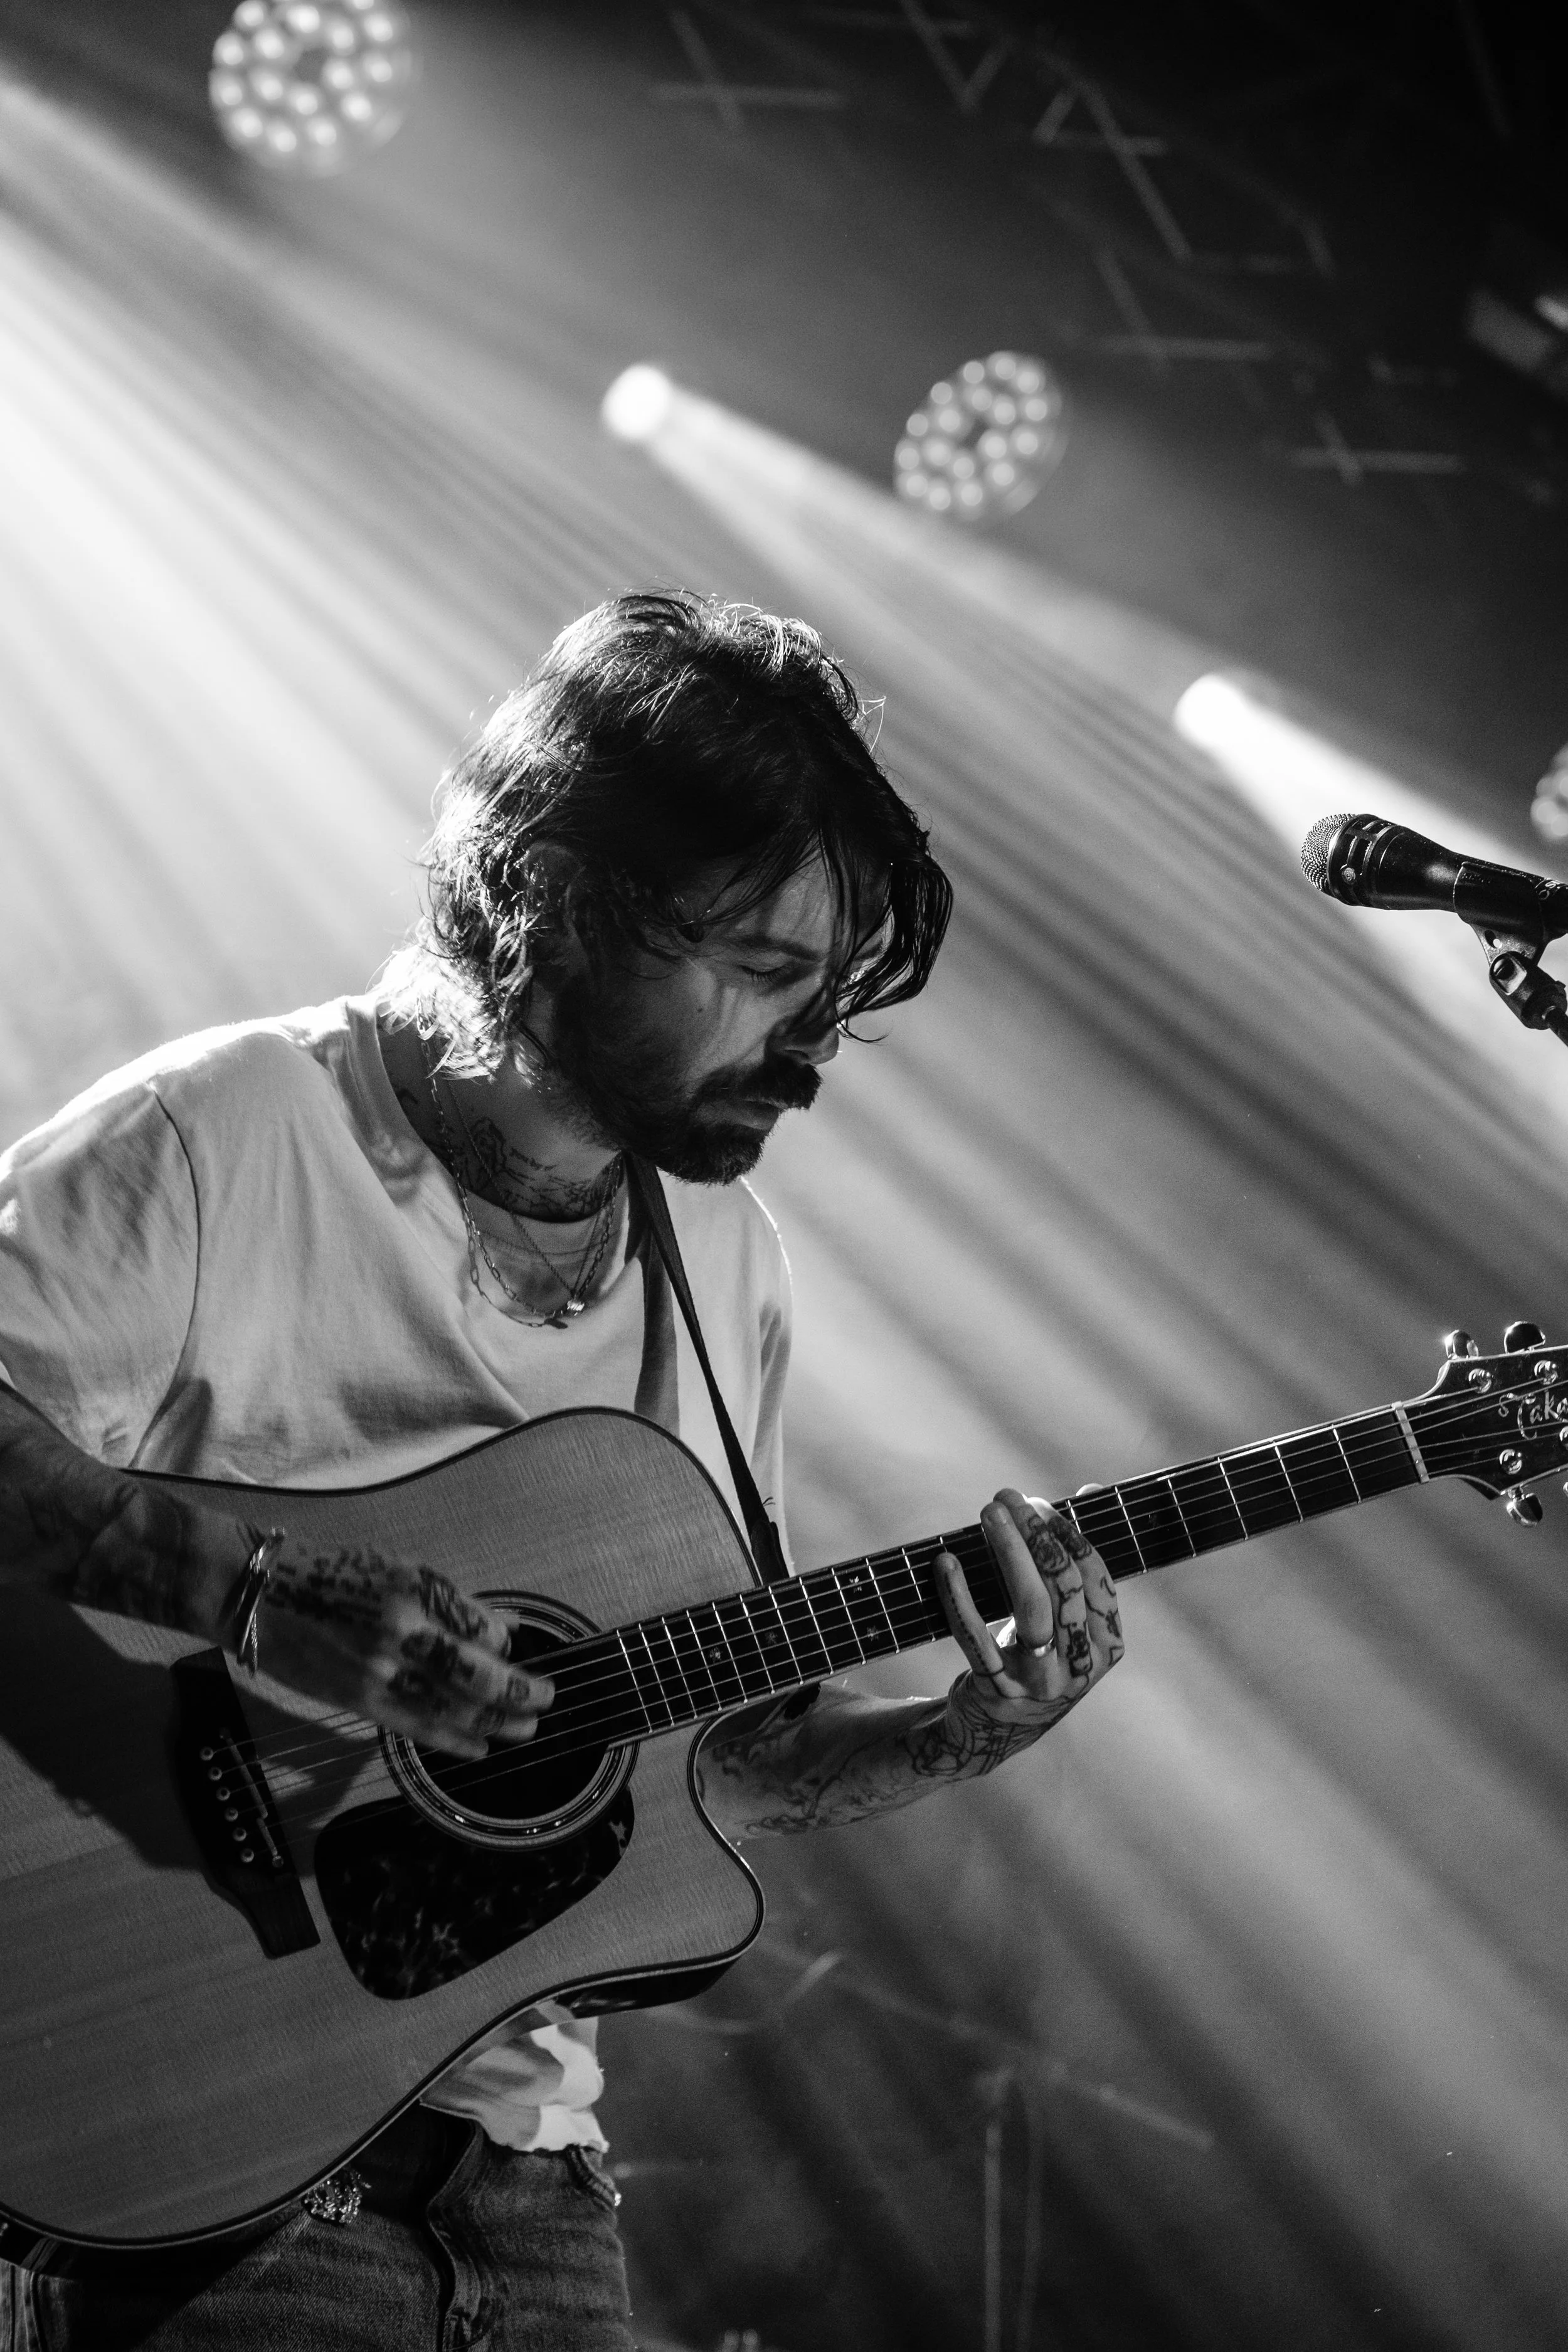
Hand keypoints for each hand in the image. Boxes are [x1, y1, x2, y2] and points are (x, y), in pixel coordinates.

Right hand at [246, 1543, 551, 1760]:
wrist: (260, 1596)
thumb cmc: (330, 1573)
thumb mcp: (395, 1569)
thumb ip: (448, 1600)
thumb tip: (501, 1629)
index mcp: (414, 1590)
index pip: (480, 1626)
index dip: (506, 1643)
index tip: (515, 1650)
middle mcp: (401, 1632)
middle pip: (476, 1674)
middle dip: (519, 1691)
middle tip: (546, 1699)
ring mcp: (379, 1671)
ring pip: (453, 1708)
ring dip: (496, 1722)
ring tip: (526, 1728)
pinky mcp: (359, 1700)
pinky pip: (417, 1727)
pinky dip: (453, 1739)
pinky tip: (480, 1747)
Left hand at [933, 1486, 1122, 1723]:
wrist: (996, 1730)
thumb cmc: (1035, 1654)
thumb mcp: (1064, 1617)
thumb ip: (1077, 1559)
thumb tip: (1091, 1490)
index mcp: (1107, 1644)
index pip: (1096, 1577)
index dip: (1069, 1534)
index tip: (1039, 1503)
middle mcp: (1081, 1665)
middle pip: (1064, 1587)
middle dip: (1036, 1534)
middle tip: (1006, 1496)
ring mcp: (1041, 1682)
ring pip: (1030, 1609)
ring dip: (1009, 1553)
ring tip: (989, 1514)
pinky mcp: (998, 1691)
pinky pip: (977, 1638)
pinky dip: (960, 1597)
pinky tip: (946, 1563)